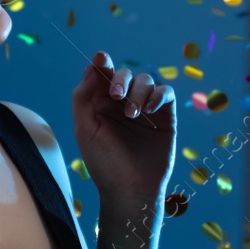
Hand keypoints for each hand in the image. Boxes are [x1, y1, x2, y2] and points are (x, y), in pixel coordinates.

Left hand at [71, 50, 175, 202]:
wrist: (131, 190)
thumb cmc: (104, 163)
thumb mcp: (85, 130)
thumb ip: (83, 97)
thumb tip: (93, 67)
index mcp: (100, 104)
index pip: (101, 75)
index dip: (101, 63)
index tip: (101, 59)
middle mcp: (122, 103)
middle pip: (124, 74)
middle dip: (121, 79)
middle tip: (117, 96)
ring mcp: (144, 108)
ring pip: (146, 81)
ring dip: (139, 92)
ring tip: (133, 114)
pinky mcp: (164, 116)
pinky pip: (165, 93)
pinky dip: (158, 95)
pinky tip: (149, 110)